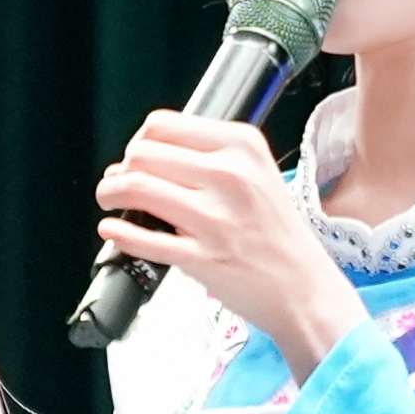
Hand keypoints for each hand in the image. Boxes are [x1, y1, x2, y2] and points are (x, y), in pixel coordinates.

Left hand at [95, 110, 369, 372]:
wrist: (304, 288)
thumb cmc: (278, 235)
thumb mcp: (256, 174)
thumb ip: (204, 159)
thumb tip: (135, 161)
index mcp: (242, 146)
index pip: (162, 125)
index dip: (139, 141)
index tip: (138, 157)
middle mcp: (229, 175)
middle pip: (142, 153)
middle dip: (121, 168)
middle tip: (120, 184)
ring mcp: (215, 217)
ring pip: (135, 188)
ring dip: (110, 194)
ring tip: (111, 202)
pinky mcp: (202, 256)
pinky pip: (142, 238)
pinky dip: (118, 233)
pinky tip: (113, 231)